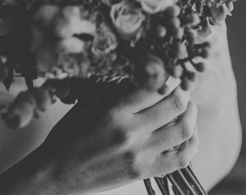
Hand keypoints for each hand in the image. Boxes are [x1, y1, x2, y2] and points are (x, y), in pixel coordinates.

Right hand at [37, 83, 198, 194]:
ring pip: (184, 130)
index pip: (156, 85)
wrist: (54, 175)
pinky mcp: (143, 173)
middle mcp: (130, 133)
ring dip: (191, 114)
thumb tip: (143, 75)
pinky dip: (191, 144)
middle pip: (176, 104)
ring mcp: (139, 155)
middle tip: (183, 87)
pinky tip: (189, 134)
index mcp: (114, 111)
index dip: (169, 74)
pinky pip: (181, 159)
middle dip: (184, 91)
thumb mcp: (87, 106)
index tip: (171, 70)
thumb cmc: (67, 138)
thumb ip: (116, 92)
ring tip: (188, 107)